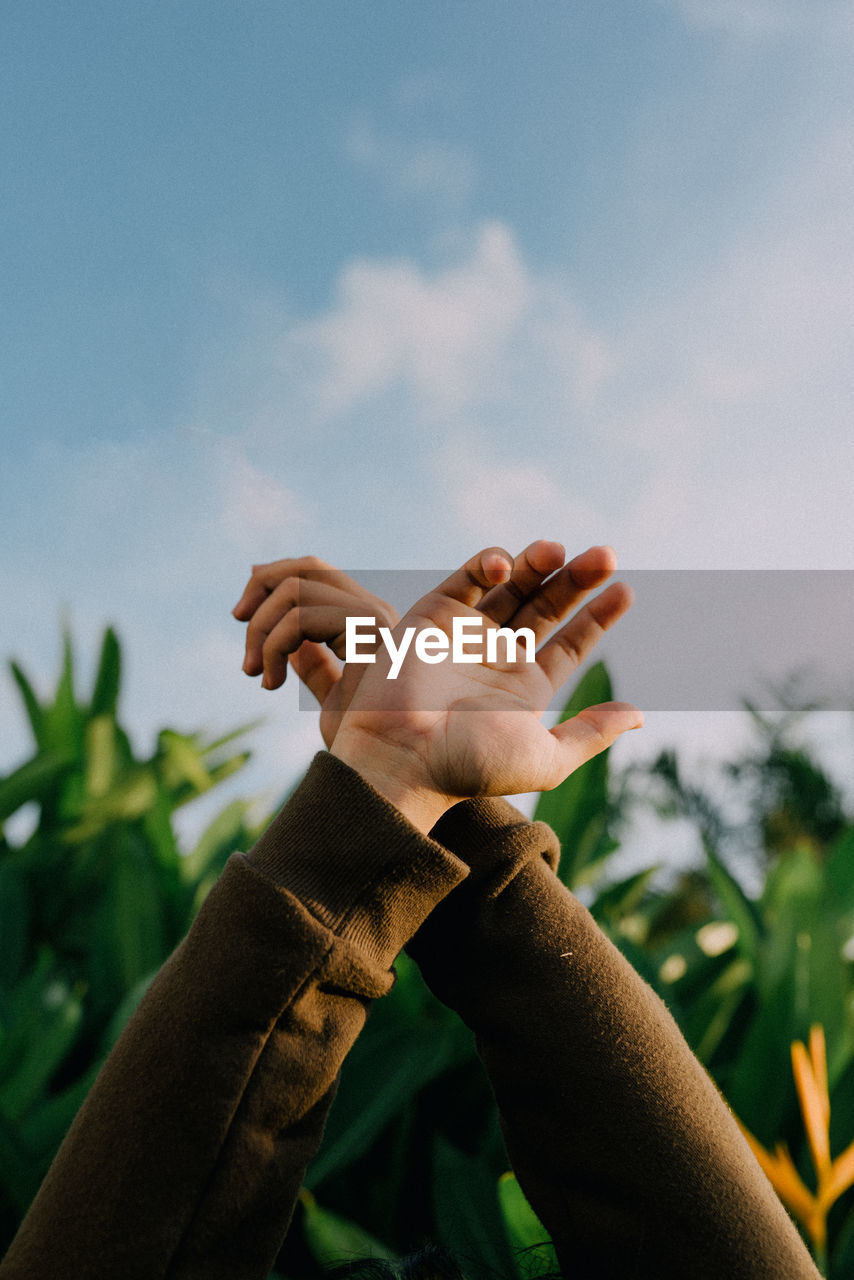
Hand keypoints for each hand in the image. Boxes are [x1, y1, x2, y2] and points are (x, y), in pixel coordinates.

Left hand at [231, 557, 398, 748]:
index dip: (274, 578)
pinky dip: (272, 648)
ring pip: (296, 589)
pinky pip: (300, 619)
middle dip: (262, 586)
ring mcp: (375, 617)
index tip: (243, 612)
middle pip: (309, 566)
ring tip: (254, 672)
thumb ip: (315, 663)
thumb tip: (291, 642)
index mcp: (368, 623)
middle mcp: (376, 612)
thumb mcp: (331, 694)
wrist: (383, 767)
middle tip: (238, 620)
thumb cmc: (363, 743)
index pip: (317, 573)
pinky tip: (271, 683)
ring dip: (261, 630)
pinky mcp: (369, 629)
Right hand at [325, 542, 641, 833]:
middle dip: (576, 579)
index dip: (598, 616)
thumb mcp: (546, 759)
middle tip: (607, 555)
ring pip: (511, 586)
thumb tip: (638, 715)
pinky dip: (489, 564)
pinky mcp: (431, 616)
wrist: (399, 756)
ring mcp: (465, 635)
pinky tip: (509, 566)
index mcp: (525, 689)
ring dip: (537, 564)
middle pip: (546, 606)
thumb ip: (590, 733)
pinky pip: (466, 580)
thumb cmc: (469, 765)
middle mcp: (497, 658)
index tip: (626, 592)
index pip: (570, 642)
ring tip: (559, 550)